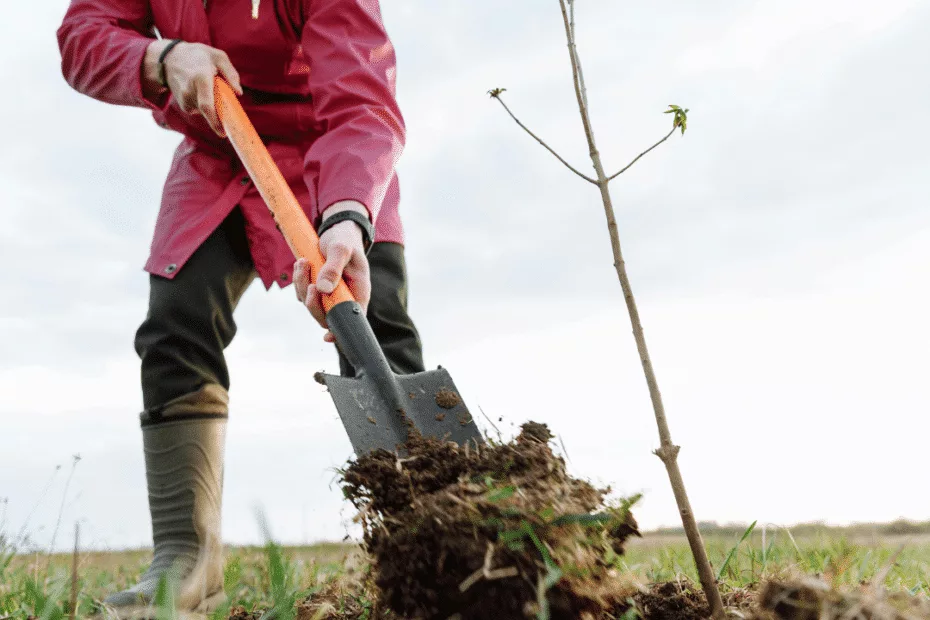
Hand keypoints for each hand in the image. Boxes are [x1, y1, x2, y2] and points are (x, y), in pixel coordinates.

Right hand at [143, 39, 242, 136]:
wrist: (169, 58)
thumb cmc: (198, 55)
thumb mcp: (217, 56)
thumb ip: (231, 73)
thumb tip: (239, 93)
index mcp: (201, 78)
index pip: (206, 105)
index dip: (215, 121)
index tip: (223, 133)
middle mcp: (190, 91)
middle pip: (208, 111)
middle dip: (220, 115)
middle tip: (226, 114)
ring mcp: (184, 99)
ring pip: (206, 111)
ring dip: (213, 104)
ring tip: (208, 87)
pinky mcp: (183, 104)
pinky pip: (200, 110)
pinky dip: (205, 104)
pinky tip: (201, 91)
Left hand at [294, 203, 371, 342]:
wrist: (338, 231)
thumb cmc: (345, 240)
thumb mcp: (341, 249)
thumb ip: (333, 268)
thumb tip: (322, 289)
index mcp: (358, 292)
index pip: (353, 318)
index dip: (340, 331)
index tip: (327, 336)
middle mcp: (344, 297)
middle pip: (326, 316)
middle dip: (313, 302)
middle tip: (309, 283)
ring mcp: (330, 294)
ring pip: (311, 304)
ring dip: (302, 285)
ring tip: (304, 262)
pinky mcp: (318, 289)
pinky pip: (302, 293)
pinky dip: (299, 280)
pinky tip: (302, 264)